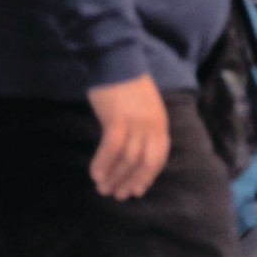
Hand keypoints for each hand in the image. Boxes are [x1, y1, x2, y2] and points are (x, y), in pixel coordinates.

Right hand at [86, 74, 169, 198]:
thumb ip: (143, 130)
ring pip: (128, 158)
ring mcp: (136, 122)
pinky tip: (95, 173)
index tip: (136, 190)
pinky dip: (104, 162)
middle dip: (130, 181)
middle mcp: (152, 126)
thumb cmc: (127, 87)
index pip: (158, 158)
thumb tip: (134, 156)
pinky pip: (112, 147)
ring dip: (114, 176)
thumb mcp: (144, 110)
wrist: (116, 61)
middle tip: (116, 195)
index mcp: (161, 125)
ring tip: (102, 188)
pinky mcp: (117, 118)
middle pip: (145, 162)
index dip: (147, 176)